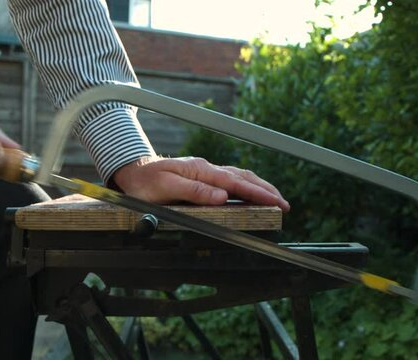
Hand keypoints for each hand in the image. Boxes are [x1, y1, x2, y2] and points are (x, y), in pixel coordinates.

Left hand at [112, 156, 289, 210]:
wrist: (132, 172)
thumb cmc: (145, 183)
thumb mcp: (165, 188)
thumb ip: (194, 191)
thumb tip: (222, 196)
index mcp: (200, 170)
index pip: (234, 182)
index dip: (257, 193)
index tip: (275, 202)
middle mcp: (206, 168)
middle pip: (243, 176)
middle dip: (266, 189)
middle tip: (285, 204)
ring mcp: (205, 171)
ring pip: (239, 176)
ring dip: (259, 187)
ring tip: (276, 199)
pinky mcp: (203, 176)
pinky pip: (231, 179)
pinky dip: (247, 186)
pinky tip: (253, 192)